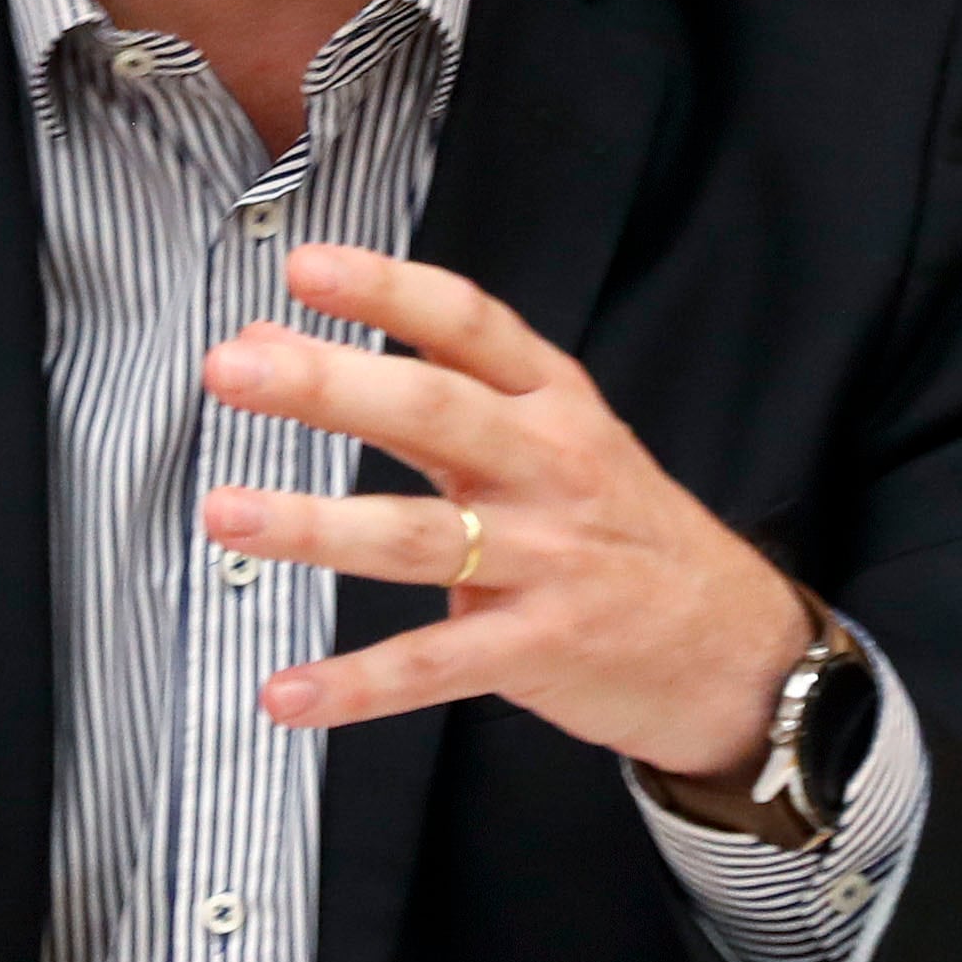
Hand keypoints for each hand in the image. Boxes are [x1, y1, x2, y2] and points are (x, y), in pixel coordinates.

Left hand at [196, 243, 811, 781]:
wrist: (736, 648)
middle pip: (434, 413)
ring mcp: (550, 559)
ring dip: (315, 525)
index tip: (303, 267)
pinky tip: (286, 694)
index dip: (387, 291)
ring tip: (225, 514)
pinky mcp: (541, 649)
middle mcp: (552, 466)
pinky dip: (358, 684)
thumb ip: (416, 388)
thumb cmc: (616, 525)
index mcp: (553, 400)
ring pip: (419, 536)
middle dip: (328, 386)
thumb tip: (271, 337)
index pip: (467, 324)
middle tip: (231, 370)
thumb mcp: (539, 435)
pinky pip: (436, 665)